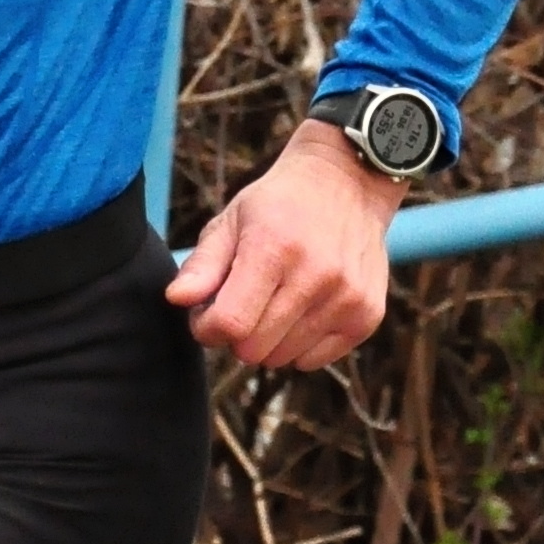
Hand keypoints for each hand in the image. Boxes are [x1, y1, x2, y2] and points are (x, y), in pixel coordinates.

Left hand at [166, 117, 403, 369]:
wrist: (348, 182)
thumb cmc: (279, 204)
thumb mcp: (232, 221)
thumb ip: (202, 264)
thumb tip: (176, 299)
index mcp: (273, 249)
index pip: (229, 324)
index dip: (206, 327)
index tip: (207, 312)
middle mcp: (316, 276)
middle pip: (253, 350)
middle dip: (236, 335)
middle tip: (241, 304)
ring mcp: (346, 298)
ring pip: (283, 358)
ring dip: (269, 339)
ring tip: (274, 301)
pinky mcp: (367, 315)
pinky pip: (315, 361)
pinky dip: (300, 345)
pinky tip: (302, 309)